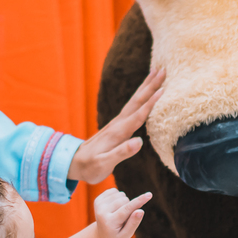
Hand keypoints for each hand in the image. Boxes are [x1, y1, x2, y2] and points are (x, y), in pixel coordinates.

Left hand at [67, 67, 164, 183]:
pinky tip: (145, 92)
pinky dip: (141, 95)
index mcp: (118, 132)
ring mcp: (117, 123)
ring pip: (134, 100)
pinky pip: (132, 106)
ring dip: (146, 86)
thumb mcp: (104, 164)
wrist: (74, 163)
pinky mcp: (117, 125)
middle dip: (150, 86)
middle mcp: (118, 124)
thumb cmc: (90, 166)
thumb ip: (121, 153)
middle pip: (137, 101)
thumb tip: (139, 142)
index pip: (138, 115)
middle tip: (163, 70)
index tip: (163, 90)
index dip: (151, 103)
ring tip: (156, 72)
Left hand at [93, 187, 151, 237]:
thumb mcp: (126, 235)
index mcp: (109, 222)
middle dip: (130, 207)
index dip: (139, 201)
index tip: (149, 195)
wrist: (100, 237)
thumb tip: (140, 211)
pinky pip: (114, 191)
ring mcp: (98, 205)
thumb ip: (133, 223)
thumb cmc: (116, 237)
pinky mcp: (97, 200)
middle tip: (124, 218)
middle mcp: (101, 212)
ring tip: (119, 214)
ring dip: (124, 202)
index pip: (127, 209)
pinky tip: (115, 208)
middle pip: (125, 200)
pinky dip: (118, 197)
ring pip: (120, 194)